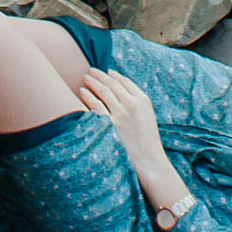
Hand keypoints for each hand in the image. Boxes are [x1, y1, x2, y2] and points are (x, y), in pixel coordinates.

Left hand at [73, 70, 192, 226]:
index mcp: (142, 100)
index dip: (112, 74)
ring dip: (93, 82)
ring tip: (85, 78)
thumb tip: (118, 86)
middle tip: (90, 71)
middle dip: (99, 75)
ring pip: (103, 91)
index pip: (124, 81)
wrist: (148, 159)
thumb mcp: (148, 114)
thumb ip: (136, 100)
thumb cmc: (147, 138)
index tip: (105, 71)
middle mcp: (131, 104)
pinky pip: (95, 106)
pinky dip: (88, 96)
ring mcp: (120, 115)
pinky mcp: (109, 126)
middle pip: (111, 84)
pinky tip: (82, 92)